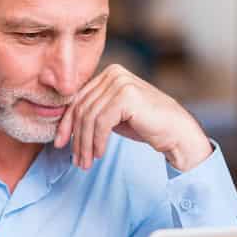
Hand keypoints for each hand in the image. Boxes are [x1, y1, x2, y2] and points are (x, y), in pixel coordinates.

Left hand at [54, 64, 211, 170]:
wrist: (176, 132)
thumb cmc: (146, 125)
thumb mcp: (113, 116)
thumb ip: (94, 112)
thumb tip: (64, 124)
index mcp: (109, 73)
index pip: (78, 99)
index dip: (66, 124)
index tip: (60, 144)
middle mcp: (114, 73)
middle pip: (82, 108)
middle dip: (76, 138)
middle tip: (77, 160)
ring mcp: (120, 82)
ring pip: (89, 118)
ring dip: (85, 144)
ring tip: (86, 162)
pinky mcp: (126, 96)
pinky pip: (101, 123)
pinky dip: (97, 141)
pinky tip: (100, 154)